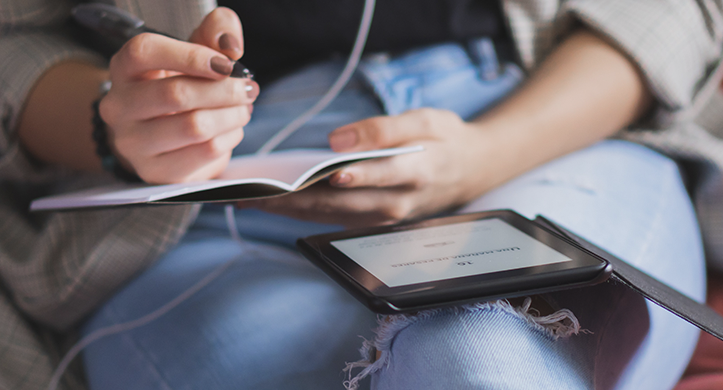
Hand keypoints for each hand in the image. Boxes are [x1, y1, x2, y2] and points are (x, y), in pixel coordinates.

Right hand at [100, 8, 258, 183]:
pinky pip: (205, 152)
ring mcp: (133, 143)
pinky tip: (231, 130)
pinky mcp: (155, 171)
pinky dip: (229, 138)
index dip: (191, 56)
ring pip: (194, 127)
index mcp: (124, 68)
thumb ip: (214, 33)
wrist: (162, 134)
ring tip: (242, 109)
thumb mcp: (193, 52)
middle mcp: (119, 106)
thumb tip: (229, 44)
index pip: (145, 52)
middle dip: (225, 90)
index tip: (226, 64)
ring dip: (232, 116)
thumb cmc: (179, 85)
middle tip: (248, 88)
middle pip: (176, 94)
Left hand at [242, 108, 499, 226]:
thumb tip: (338, 141)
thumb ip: (384, 129)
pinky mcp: (372, 223)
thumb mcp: (426, 120)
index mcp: (416, 172)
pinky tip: (273, 201)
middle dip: (297, 198)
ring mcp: (384, 218)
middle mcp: (397, 203)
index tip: (326, 173)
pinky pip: (331, 219)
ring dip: (290, 209)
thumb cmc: (444, 140)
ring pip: (330, 216)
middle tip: (256, 191)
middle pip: (341, 203)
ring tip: (251, 198)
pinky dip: (301, 211)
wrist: (470, 170)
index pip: (380, 176)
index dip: (354, 176)